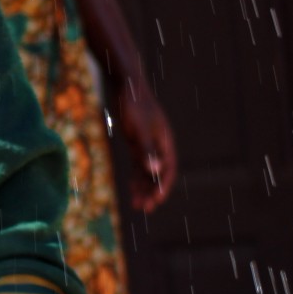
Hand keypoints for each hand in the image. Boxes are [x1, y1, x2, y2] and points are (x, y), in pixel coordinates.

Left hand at [113, 78, 178, 211]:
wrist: (125, 84)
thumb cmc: (133, 104)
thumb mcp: (139, 128)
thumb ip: (146, 149)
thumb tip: (155, 171)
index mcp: (165, 143)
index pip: (168, 170)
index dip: (162, 186)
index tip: (155, 201)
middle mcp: (159, 146)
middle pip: (157, 174)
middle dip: (151, 192)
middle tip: (143, 208)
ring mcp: (148, 144)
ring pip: (147, 171)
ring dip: (143, 187)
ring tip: (136, 205)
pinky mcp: (136, 141)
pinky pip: (138, 164)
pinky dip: (136, 177)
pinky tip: (131, 188)